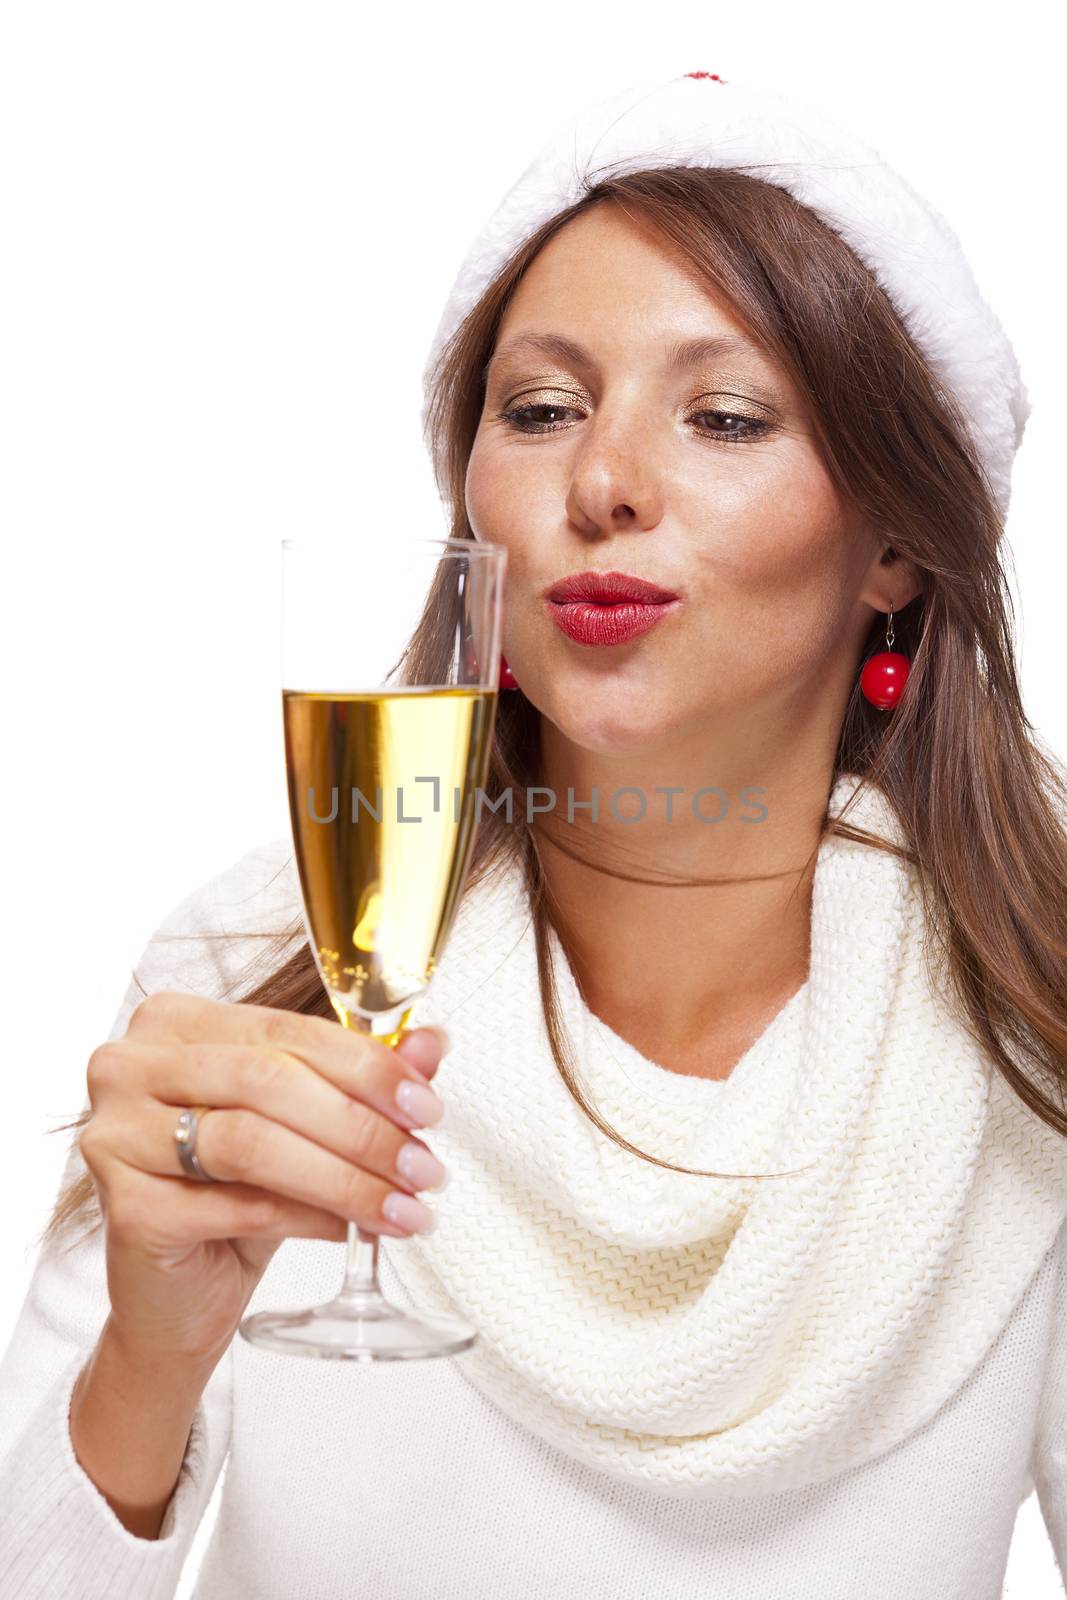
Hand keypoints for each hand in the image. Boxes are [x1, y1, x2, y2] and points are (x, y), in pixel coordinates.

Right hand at [78, 992, 449, 1363]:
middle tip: (423, 1166)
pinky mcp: (127, 1208)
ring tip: (404, 1206)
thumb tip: (432, 1043)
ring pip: (254, 1141)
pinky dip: (311, 1217)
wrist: (177, 1296)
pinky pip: (240, 1204)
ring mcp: (117, 1134)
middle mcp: (130, 1066)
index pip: (284, 1027)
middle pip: (269, 1081)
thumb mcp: (303, 1124)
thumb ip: (362, 1077)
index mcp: (173, 1022)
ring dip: (345, 1178)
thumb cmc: (235, 1193)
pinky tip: (354, 1229)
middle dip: (362, 1126)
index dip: (366, 1065)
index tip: (426, 1105)